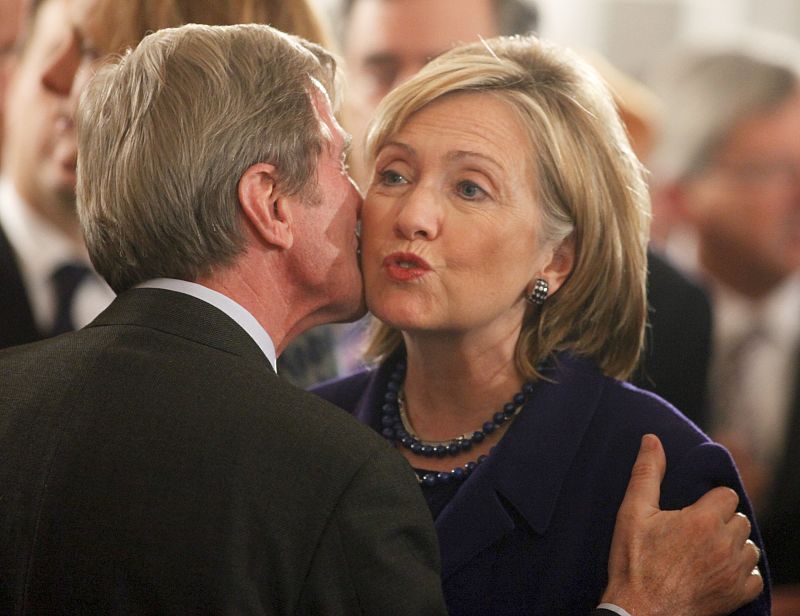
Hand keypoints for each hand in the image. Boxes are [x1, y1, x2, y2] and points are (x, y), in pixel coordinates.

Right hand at [601, 434, 762, 615]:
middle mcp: (724, 545)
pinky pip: (754, 576)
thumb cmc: (633, 562)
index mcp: (701, 520)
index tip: (691, 513)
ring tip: (704, 552)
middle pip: (739, 519)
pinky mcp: (737, 596)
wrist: (638, 612)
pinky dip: (740, 573)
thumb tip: (652, 440)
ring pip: (749, 546)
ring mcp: (733, 572)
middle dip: (720, 522)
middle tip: (693, 533)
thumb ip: (647, 473)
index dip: (708, 501)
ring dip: (732, 546)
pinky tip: (716, 572)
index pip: (725, 495)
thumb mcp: (632, 513)